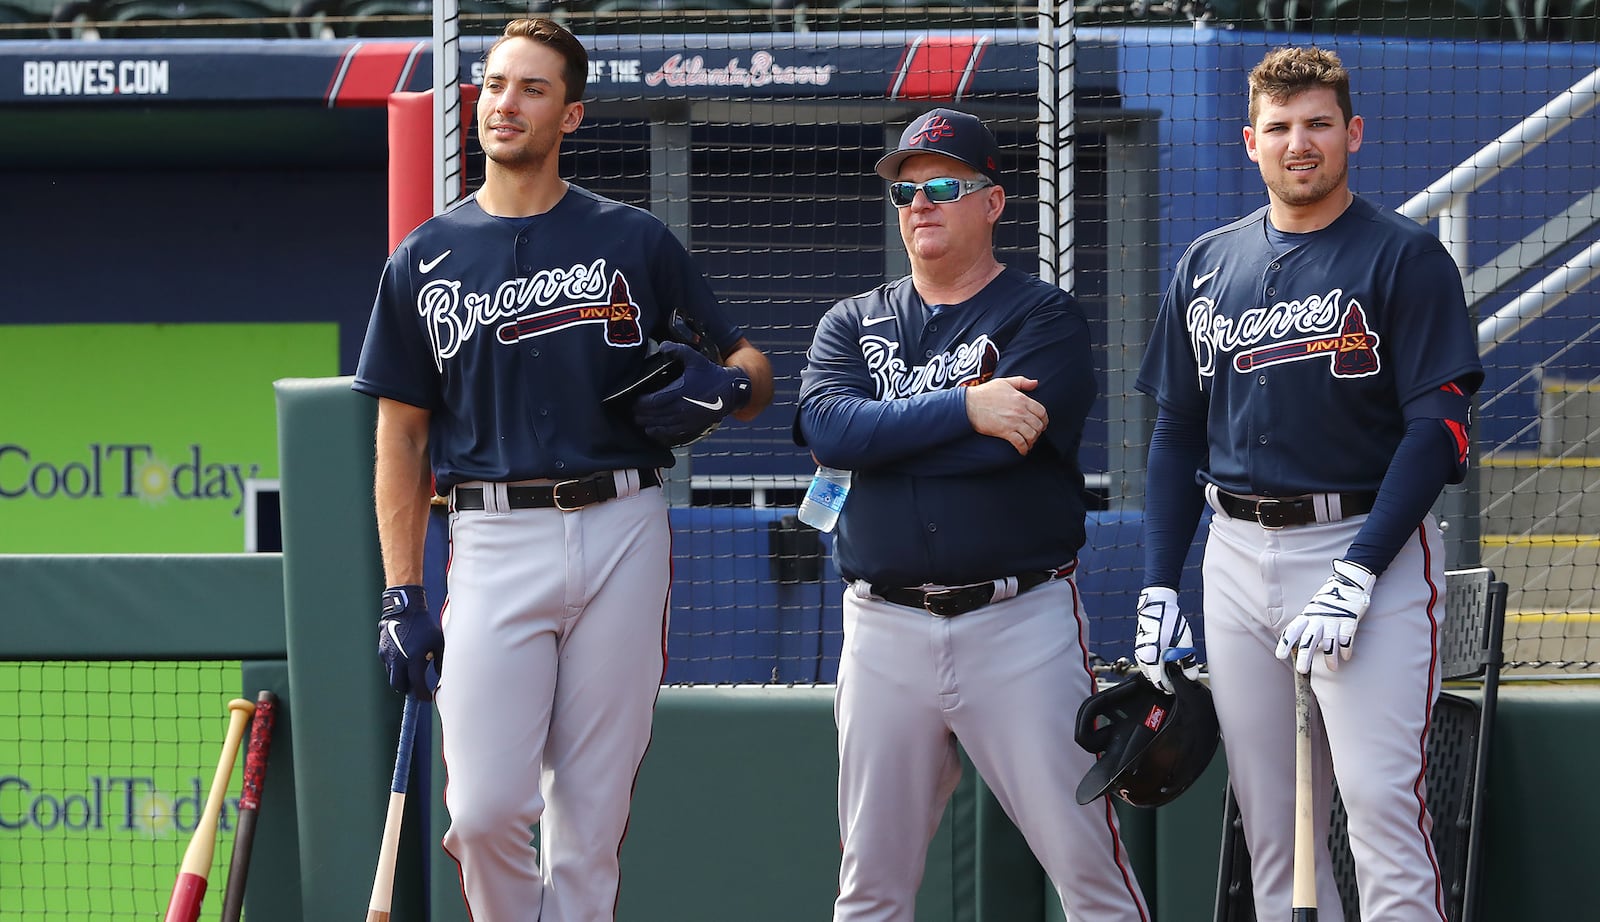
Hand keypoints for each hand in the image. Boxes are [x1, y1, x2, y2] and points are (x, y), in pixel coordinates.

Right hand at [378, 584, 443, 699]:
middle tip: (416, 686)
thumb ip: (440, 662)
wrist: (405, 609)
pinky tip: (404, 656)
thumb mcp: (438, 643)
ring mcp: (388, 655)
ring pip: (392, 676)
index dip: (423, 694)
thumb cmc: (425, 626)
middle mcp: (399, 659)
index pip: (417, 685)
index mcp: (414, 659)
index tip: (427, 698)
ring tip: (411, 668)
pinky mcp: (382, 650)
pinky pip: (388, 665)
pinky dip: (395, 666)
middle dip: (408, 688)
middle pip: (399, 686)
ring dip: (401, 677)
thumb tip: (441, 677)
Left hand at [632, 341, 751, 445]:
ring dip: (647, 423)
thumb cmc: (711, 374)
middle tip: (631, 410)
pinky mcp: (690, 426)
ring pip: (660, 425)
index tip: (633, 399)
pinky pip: (670, 432)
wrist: (730, 391)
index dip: (640, 402)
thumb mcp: (695, 359)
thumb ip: (678, 351)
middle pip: (653, 415)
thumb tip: (662, 346)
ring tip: (638, 419)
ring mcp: (686, 419)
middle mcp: (681, 408)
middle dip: (640, 413)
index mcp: (679, 392)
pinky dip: (658, 432)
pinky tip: (651, 430)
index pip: (653, 401)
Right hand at [964, 376, 1047, 454]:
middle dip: (1038, 432)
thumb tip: (1035, 383)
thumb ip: (1022, 382)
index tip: (1042, 424)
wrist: (969, 404)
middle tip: (1034, 435)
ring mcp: (1013, 422)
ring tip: (1028, 443)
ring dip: (1032, 441)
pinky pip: (1020, 443)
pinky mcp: (1005, 432)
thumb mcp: (1004, 382)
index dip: (1044, 420)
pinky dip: (1024, 449)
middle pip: (1038, 425)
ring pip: (1032, 435)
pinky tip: (1022, 451)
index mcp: (1022, 399)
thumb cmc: (985, 393)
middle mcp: (1020, 411)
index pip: (1042, 411)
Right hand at [1133, 586, 1197, 692]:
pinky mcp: (1139, 646)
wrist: (1158, 605)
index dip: (1171, 686)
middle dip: (1166, 678)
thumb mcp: (1184, 643)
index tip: (1180, 682)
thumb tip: (1191, 676)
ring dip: (1160, 670)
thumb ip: (1188, 663)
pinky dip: (1155, 662)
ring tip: (1173, 661)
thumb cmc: (1169, 621)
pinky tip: (1165, 654)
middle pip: (1153, 678)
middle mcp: (1142, 657)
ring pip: (1149, 670)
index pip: (1160, 683)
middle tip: (1179, 671)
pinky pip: (1146, 661)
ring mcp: (1139, 651)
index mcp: (1152, 658)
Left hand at [1275, 559, 1375, 673]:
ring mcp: (1334, 619)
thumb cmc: (1327, 603)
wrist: (1347, 584)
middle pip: (1309, 639)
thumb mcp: (1312, 612)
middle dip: (1305, 655)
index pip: (1293, 630)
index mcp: (1307, 616)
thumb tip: (1298, 647)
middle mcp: (1318, 619)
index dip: (1285, 643)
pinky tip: (1346, 657)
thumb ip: (1307, 627)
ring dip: (1330, 656)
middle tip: (1302, 670)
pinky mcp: (1349, 620)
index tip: (1279, 656)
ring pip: (1329, 641)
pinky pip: (1347, 637)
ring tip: (1332, 668)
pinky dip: (1346, 648)